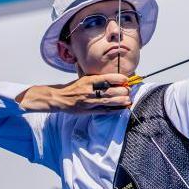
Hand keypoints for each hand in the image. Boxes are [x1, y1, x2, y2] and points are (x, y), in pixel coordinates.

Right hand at [17, 74, 131, 112]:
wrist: (60, 97)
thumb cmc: (75, 87)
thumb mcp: (85, 78)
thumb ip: (98, 77)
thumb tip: (115, 77)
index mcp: (89, 80)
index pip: (108, 78)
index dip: (120, 79)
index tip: (126, 79)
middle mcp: (90, 90)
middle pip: (111, 90)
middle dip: (123, 90)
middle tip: (128, 90)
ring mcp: (89, 102)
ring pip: (109, 101)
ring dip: (121, 101)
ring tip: (128, 100)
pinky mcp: (89, 111)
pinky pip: (104, 111)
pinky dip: (114, 110)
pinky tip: (122, 109)